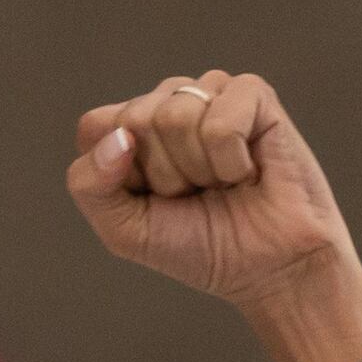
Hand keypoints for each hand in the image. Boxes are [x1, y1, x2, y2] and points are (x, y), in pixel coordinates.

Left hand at [65, 72, 361, 332]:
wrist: (271, 269)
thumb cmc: (203, 247)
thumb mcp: (125, 230)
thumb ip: (90, 185)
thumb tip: (118, 138)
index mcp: (133, 129)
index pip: (95, 127)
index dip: (119, 174)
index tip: (154, 201)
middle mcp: (169, 102)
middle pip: (134, 120)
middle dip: (164, 175)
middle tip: (197, 194)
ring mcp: (210, 93)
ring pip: (175, 116)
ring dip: (199, 169)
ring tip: (224, 184)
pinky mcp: (253, 94)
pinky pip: (220, 121)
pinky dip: (231, 161)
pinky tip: (249, 172)